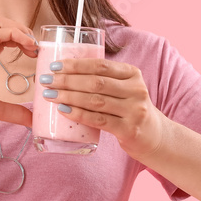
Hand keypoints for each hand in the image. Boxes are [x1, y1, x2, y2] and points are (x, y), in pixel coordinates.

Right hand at [0, 14, 37, 142]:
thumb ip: (14, 113)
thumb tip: (32, 121)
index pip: (2, 38)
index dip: (21, 40)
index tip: (36, 55)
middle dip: (21, 29)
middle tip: (35, 47)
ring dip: (19, 28)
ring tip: (32, 44)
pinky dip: (16, 34)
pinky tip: (28, 47)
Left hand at [38, 58, 166, 158]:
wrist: (154, 136)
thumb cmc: (130, 108)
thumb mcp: (125, 88)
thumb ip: (104, 79)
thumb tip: (64, 72)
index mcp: (133, 74)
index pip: (100, 65)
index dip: (76, 65)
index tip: (54, 66)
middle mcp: (136, 90)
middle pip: (95, 82)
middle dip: (67, 80)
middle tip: (46, 80)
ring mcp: (134, 111)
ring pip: (95, 101)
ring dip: (68, 96)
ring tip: (49, 94)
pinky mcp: (129, 130)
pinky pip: (98, 120)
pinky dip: (78, 114)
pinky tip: (63, 110)